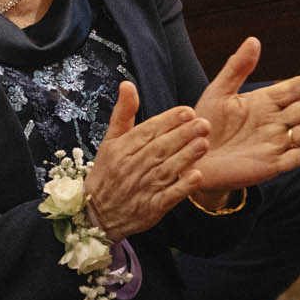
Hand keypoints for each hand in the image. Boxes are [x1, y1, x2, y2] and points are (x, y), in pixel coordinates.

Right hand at [84, 82, 209, 239]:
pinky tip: (197, 176)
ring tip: (204, 143)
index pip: (147, 132)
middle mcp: (130, 168)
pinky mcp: (150, 209)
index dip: (168, 121)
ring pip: (165, 171)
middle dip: (183, 135)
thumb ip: (123, 113)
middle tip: (204, 123)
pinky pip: (167, 197)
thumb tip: (127, 84)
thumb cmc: (108, 172)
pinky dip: (181, 187)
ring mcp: (141, 190)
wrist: (95, 215)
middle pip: (159, 149)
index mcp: (121, 150)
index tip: (188, 111)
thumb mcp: (110, 141)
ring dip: (186, 157)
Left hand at [187, 37, 299, 205]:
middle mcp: (274, 122)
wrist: (194, 158)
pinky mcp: (271, 165)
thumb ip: (237, 67)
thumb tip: (254, 40)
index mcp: (264, 102)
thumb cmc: (205, 124)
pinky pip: (295, 158)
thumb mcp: (219, 92)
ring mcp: (275, 144)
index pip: (291, 90)